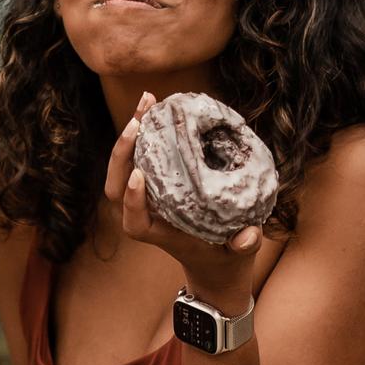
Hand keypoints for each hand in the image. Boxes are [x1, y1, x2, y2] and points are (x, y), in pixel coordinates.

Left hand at [104, 91, 263, 310]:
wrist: (215, 262)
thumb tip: (247, 237)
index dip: (132, 200)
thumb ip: (244, 245)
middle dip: (123, 153)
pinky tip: (157, 107)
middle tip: (138, 121)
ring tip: (147, 102)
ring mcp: (146, 197)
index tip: (138, 176)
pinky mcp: (153, 182)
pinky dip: (145, 131)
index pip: (134, 222)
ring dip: (132, 134)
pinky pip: (139, 156)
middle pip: (117, 187)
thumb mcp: (239, 253)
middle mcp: (147, 214)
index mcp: (160, 234)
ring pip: (124, 166)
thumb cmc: (225, 257)